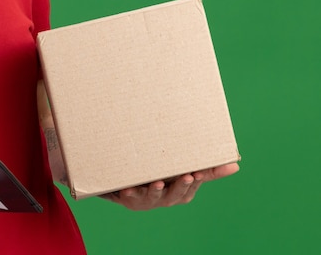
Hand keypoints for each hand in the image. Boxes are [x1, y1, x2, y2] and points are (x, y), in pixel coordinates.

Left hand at [100, 162, 238, 210]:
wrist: (136, 191)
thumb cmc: (167, 181)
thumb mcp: (186, 174)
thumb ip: (209, 171)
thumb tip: (235, 165)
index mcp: (183, 192)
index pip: (193, 185)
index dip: (196, 180)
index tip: (199, 172)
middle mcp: (168, 198)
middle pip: (177, 193)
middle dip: (181, 185)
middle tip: (187, 176)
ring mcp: (151, 199)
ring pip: (155, 196)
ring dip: (157, 190)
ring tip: (158, 183)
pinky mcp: (134, 198)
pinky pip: (132, 195)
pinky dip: (131, 192)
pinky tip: (128, 189)